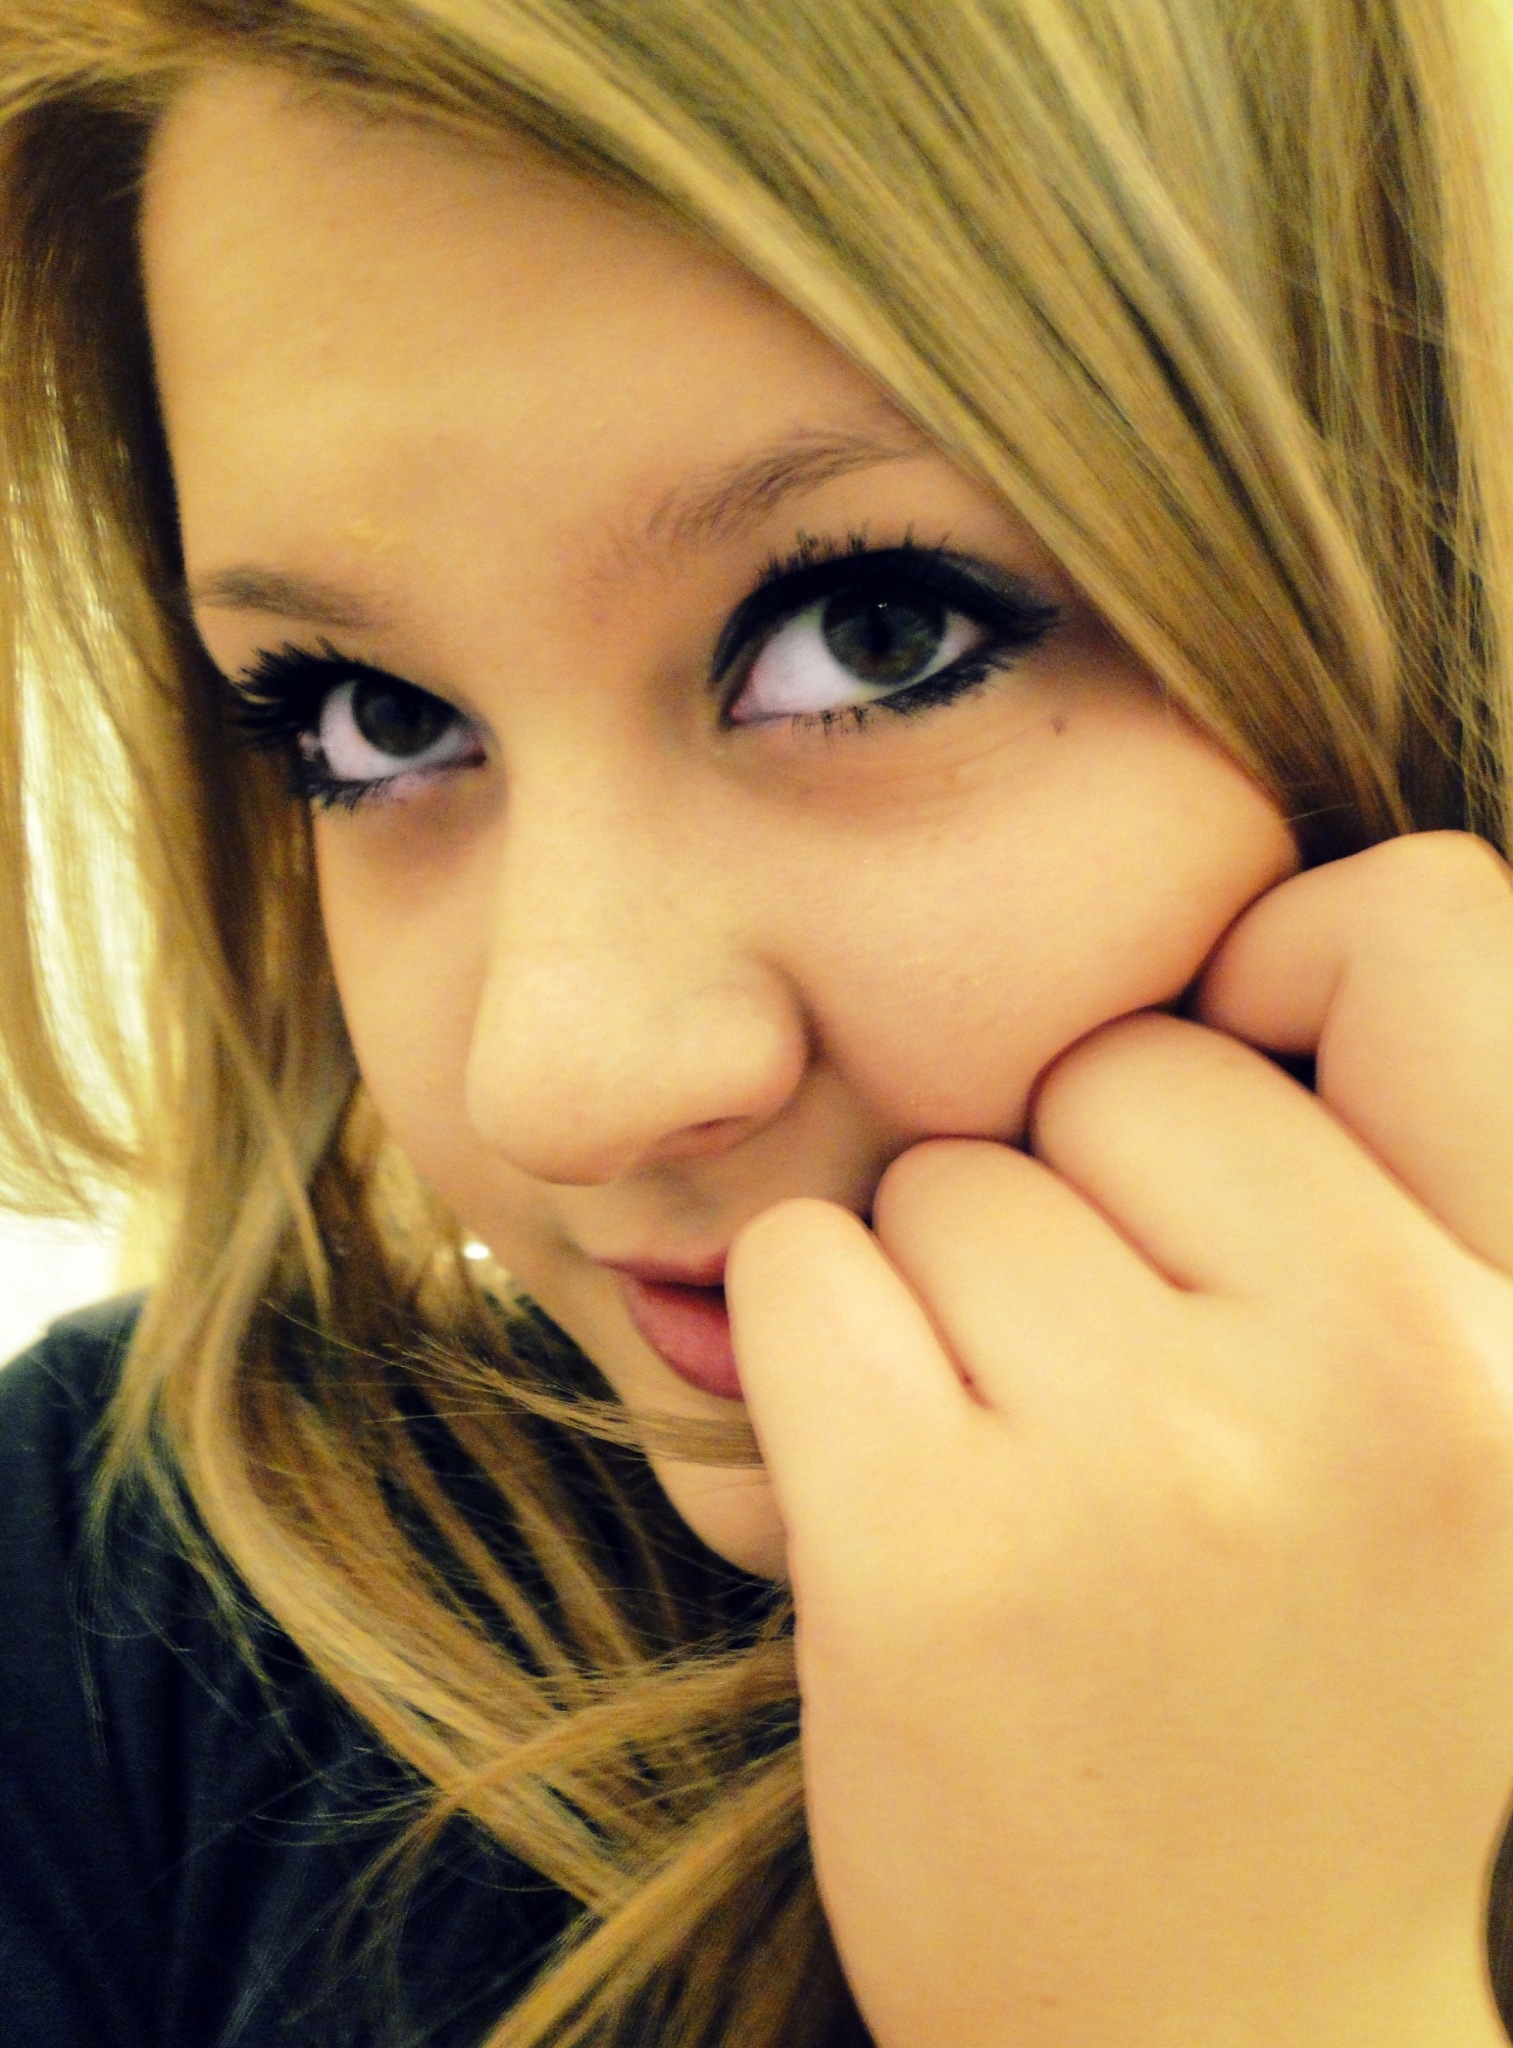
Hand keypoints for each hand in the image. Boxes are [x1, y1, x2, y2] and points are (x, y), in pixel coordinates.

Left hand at [728, 832, 1512, 2047]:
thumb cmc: (1358, 1735)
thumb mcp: (1475, 1459)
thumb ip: (1393, 1230)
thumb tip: (1226, 987)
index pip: (1418, 924)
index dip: (1279, 970)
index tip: (1207, 1111)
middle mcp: (1389, 1372)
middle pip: (1123, 1070)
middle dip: (1088, 1193)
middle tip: (1116, 1386)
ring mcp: (1158, 1464)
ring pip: (948, 1183)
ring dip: (952, 1301)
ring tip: (1031, 1478)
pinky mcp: (939, 1560)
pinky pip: (810, 1279)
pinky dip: (823, 1363)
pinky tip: (902, 1498)